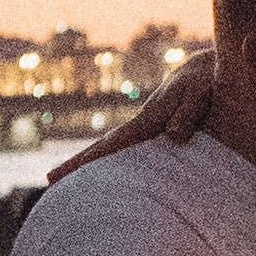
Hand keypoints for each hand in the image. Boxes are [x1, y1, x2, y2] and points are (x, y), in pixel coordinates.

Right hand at [50, 49, 216, 178]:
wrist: (205, 71)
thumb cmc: (203, 81)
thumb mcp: (197, 95)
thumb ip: (186, 115)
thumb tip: (174, 138)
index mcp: (146, 120)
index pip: (113, 143)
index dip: (91, 158)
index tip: (69, 170)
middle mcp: (140, 127)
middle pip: (104, 148)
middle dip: (78, 164)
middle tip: (50, 179)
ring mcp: (147, 133)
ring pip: (117, 154)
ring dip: (95, 168)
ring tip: (71, 185)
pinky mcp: (158, 137)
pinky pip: (134, 156)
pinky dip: (118, 166)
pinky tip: (113, 180)